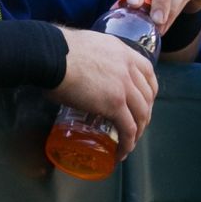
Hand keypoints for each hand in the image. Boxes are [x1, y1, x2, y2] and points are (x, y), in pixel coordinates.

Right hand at [51, 25, 160, 153]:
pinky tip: (121, 152)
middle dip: (144, 114)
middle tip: (135, 127)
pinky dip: (127, 143)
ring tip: (129, 144)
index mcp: (124, 53)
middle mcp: (129, 68)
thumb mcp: (89, 49)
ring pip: (141, 114)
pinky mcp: (115, 104)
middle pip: (147, 96)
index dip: (149, 91)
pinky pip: (128, 128)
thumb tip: (85, 73)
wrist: (51, 55)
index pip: (148, 73)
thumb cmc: (59, 50)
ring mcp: (124, 86)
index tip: (144, 102)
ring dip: (138, 132)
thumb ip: (96, 61)